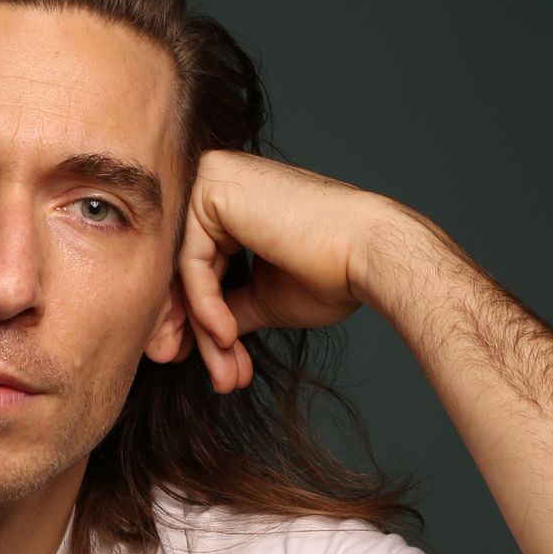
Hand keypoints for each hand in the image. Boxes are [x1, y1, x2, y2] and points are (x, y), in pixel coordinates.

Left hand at [171, 150, 394, 392]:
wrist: (367, 254)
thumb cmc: (331, 273)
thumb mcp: (265, 298)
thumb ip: (229, 307)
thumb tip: (204, 335)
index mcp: (232, 199)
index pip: (194, 268)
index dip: (195, 322)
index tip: (204, 364)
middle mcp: (218, 180)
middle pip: (185, 270)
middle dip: (194, 332)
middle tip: (207, 375)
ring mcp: (213, 177)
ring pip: (185, 272)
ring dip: (204, 330)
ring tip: (225, 370)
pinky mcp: (212, 186)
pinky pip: (191, 263)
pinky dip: (205, 306)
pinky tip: (226, 336)